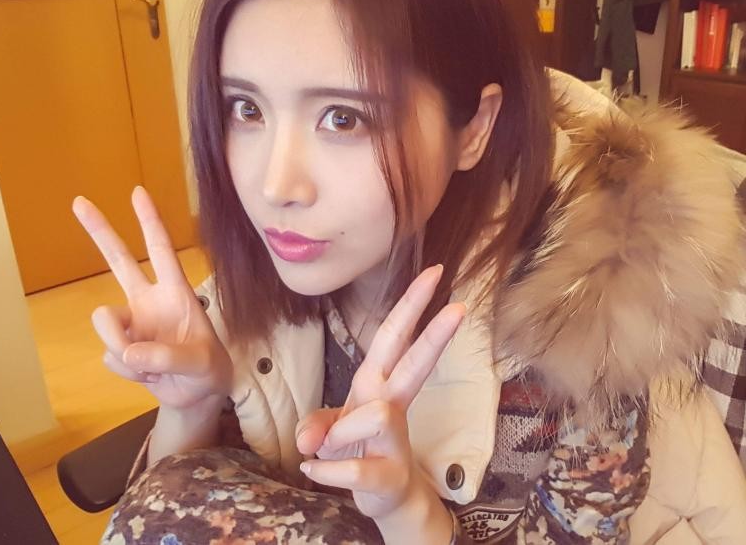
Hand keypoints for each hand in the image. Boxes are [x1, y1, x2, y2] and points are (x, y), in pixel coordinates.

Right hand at [72, 186, 231, 409]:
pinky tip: (149, 374)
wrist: (198, 396)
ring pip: (105, 324)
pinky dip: (130, 372)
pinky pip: (112, 358)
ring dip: (123, 350)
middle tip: (79, 202)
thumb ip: (168, 356)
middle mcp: (149, 301)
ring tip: (152, 367)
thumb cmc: (208, 370)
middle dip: (100, 231)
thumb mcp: (200, 364)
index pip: (161, 252)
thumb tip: (129, 351)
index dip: (150, 222)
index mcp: (175, 293)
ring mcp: (132, 324)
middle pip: (118, 261)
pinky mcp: (120, 348)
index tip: (138, 192)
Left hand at [295, 265, 464, 529]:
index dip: (411, 305)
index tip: (433, 272)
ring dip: (340, 432)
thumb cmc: (360, 447)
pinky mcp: (388, 474)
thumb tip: (307, 440)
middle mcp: (390, 404)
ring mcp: (395, 440)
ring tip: (324, 446)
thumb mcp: (331, 427)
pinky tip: (312, 469)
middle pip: (415, 363)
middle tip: (461, 307)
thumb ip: (317, 423)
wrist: (383, 496)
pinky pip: (353, 466)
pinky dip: (326, 469)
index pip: (395, 336)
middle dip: (435, 335)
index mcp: (377, 383)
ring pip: (375, 414)